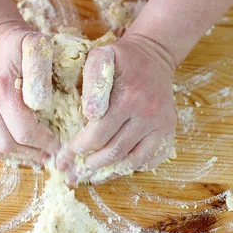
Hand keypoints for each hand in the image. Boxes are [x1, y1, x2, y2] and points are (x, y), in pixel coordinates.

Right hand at [0, 22, 59, 164]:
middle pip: (8, 143)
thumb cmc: (22, 46)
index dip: (44, 142)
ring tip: (35, 155)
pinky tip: (14, 149)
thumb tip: (42, 103)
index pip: (24, 129)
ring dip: (15, 156)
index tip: (59, 144)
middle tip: (51, 154)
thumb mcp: (37, 47)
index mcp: (2, 87)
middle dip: (33, 152)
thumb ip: (41, 71)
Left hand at [57, 33, 177, 183]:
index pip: (98, 134)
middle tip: (73, 173)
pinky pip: (151, 159)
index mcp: (128, 97)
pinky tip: (115, 169)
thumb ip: (91, 79)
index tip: (63, 157)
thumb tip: (89, 114)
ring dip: (109, 173)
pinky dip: (132, 168)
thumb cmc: (121, 59)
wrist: (155, 55)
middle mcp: (148, 113)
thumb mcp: (101, 56)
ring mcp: (161, 124)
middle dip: (89, 166)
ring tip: (91, 177)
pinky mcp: (169, 130)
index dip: (77, 150)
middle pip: (114, 151)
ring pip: (133, 161)